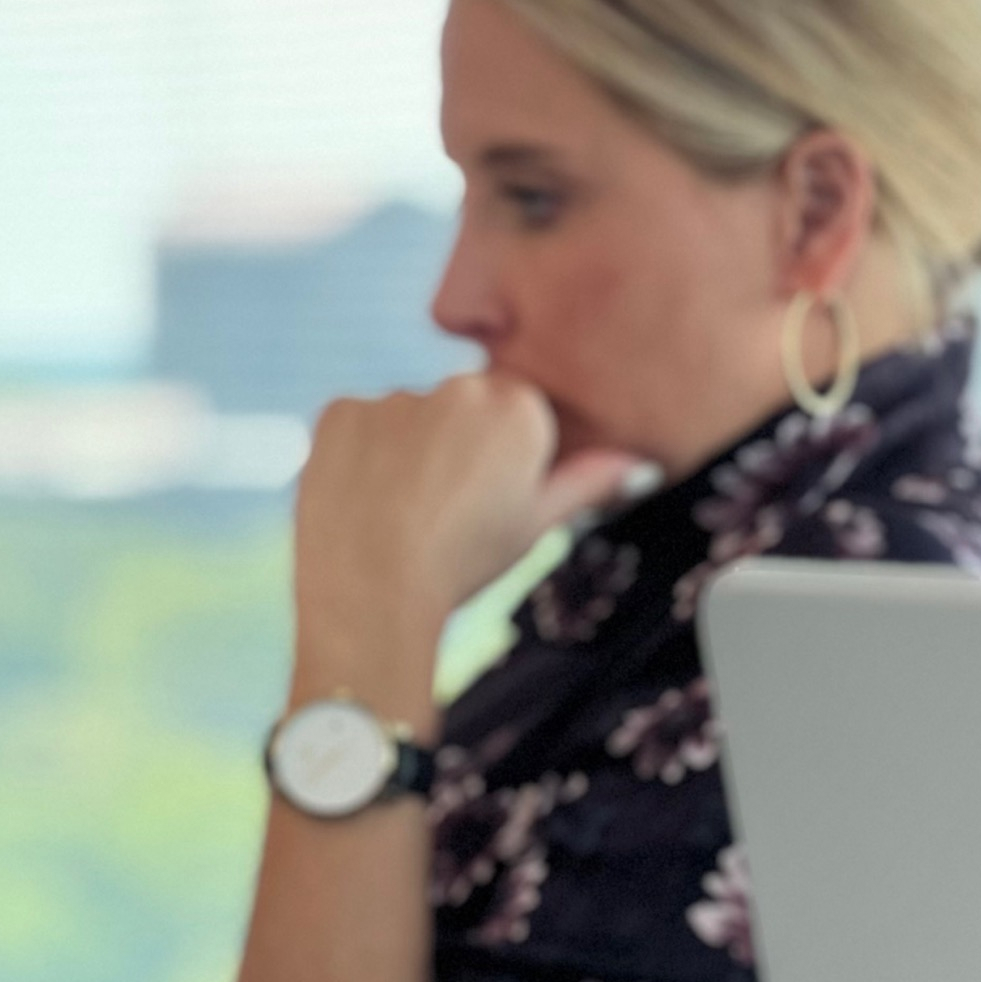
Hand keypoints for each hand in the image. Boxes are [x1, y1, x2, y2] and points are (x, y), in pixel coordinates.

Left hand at [292, 373, 646, 697]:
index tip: (486, 505)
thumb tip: (640, 464)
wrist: (372, 594)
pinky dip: (359, 455)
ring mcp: (395, 396)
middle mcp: (460, 386)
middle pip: (463, 409)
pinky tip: (364, 500)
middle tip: (442, 512)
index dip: (503, 465)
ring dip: (406, 451)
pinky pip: (357, 424)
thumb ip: (588, 481)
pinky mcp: (340, 411)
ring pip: (408, 418)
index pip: (519, 416)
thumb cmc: (464, 563)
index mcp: (520, 407)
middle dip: (455, 447)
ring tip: (398, 513)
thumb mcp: (536, 525)